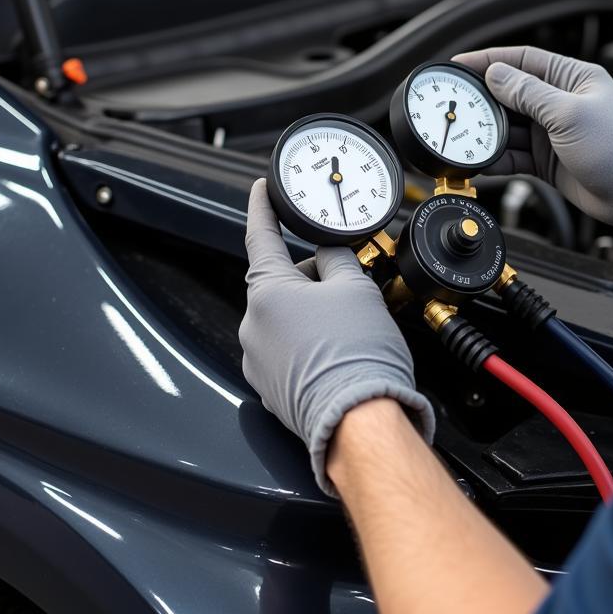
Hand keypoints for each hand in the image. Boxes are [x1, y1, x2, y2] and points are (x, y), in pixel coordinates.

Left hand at [242, 179, 434, 494]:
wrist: (359, 421)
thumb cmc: (357, 357)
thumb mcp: (356, 287)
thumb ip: (336, 258)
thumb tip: (328, 251)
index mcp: (267, 292)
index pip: (260, 235)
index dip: (263, 208)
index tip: (262, 191)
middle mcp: (253, 325)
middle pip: (281, 281)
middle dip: (312, 278)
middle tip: (349, 288)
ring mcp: (258, 359)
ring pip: (286, 316)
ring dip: (313, 313)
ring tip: (349, 330)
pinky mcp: (270, 387)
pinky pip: (288, 349)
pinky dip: (310, 343)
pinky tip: (338, 353)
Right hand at [452, 46, 612, 249]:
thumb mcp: (569, 113)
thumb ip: (528, 93)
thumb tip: (496, 75)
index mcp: (571, 78)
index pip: (521, 60)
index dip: (488, 60)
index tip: (459, 64)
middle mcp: (560, 102)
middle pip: (510, 93)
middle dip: (482, 99)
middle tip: (455, 103)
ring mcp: (553, 132)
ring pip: (508, 126)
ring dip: (487, 131)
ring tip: (463, 136)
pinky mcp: (548, 160)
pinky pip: (514, 155)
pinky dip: (496, 158)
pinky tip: (480, 161)